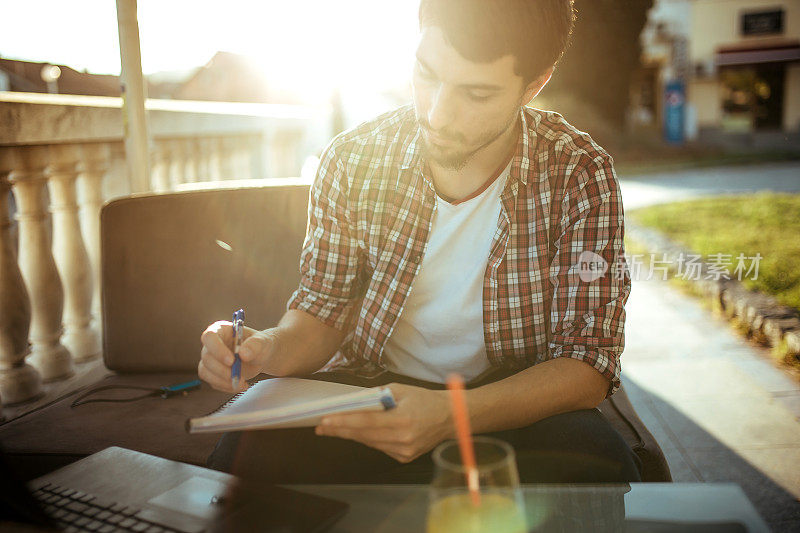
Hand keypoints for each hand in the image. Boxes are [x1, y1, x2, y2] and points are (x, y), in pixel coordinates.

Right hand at [198, 321, 276, 392]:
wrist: (260, 357)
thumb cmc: (259, 345)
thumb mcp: (262, 342)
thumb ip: (254, 345)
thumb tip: (243, 354)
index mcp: (220, 330)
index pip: (209, 337)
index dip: (217, 349)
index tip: (231, 361)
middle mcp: (212, 344)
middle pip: (207, 357)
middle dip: (221, 370)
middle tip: (238, 376)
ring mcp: (210, 359)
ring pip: (205, 371)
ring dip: (223, 381)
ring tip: (242, 383)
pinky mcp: (212, 373)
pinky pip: (213, 382)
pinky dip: (226, 386)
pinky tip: (241, 385)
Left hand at [315, 383, 453, 462]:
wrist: (449, 417)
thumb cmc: (425, 400)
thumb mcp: (400, 389)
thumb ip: (377, 396)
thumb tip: (354, 401)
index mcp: (403, 420)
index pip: (366, 422)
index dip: (344, 421)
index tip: (326, 420)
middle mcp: (403, 439)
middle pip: (363, 435)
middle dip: (340, 430)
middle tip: (321, 426)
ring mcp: (404, 451)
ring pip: (369, 443)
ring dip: (351, 435)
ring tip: (333, 428)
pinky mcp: (404, 457)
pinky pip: (379, 447)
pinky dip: (367, 439)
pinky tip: (356, 432)